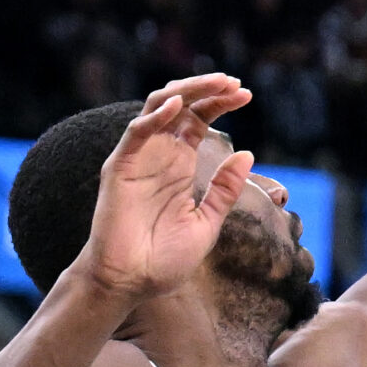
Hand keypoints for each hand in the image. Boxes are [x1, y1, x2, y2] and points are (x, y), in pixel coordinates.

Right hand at [79, 75, 254, 303]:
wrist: (132, 283)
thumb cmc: (165, 258)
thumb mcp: (207, 223)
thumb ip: (224, 190)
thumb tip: (247, 154)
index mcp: (182, 164)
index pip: (201, 120)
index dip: (221, 103)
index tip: (247, 95)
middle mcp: (161, 154)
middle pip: (183, 105)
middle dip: (209, 89)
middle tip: (235, 83)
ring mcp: (139, 157)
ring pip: (159, 107)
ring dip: (188, 91)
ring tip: (216, 83)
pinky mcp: (120, 167)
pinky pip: (137, 132)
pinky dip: (156, 116)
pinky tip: (179, 107)